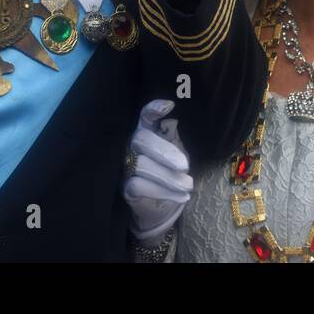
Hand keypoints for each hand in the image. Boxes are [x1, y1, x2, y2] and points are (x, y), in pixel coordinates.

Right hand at [122, 100, 192, 242]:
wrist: (164, 207)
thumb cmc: (171, 173)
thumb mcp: (178, 154)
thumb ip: (174, 138)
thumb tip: (172, 122)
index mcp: (147, 132)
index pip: (145, 116)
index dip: (153, 109)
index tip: (170, 106)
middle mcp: (133, 146)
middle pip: (142, 140)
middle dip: (165, 152)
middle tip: (185, 166)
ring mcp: (127, 166)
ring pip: (141, 165)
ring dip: (169, 177)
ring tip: (188, 186)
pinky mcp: (126, 187)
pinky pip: (138, 185)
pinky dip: (162, 191)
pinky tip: (181, 197)